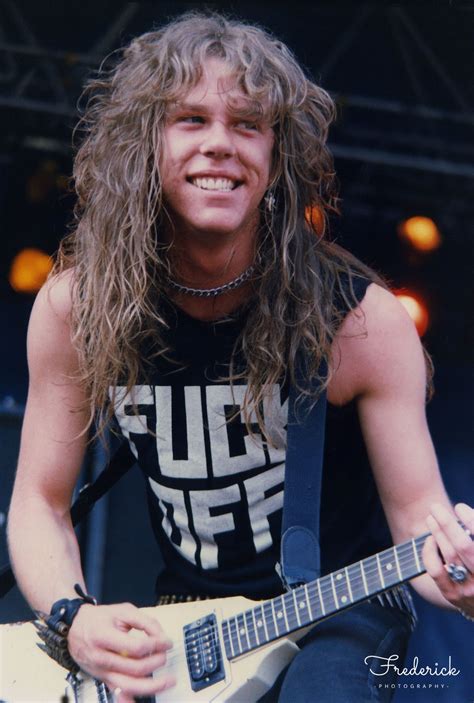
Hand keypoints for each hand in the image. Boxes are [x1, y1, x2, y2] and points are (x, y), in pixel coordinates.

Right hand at [67, 601, 174, 701]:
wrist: (75, 630)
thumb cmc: (99, 619)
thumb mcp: (122, 610)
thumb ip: (144, 621)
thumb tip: (161, 636)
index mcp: (104, 637)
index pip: (136, 647)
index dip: (156, 645)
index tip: (166, 642)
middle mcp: (101, 658)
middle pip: (135, 669)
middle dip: (156, 662)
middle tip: (164, 654)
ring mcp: (102, 672)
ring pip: (129, 686)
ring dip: (152, 686)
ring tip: (168, 681)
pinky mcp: (104, 679)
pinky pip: (118, 694)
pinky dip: (129, 700)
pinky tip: (139, 700)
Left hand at [423, 502, 473, 617]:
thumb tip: (466, 513)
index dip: (470, 520)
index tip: (459, 507)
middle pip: (463, 545)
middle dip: (447, 523)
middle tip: (435, 507)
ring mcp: (468, 588)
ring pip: (449, 555)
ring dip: (438, 533)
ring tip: (431, 518)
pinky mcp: (452, 595)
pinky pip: (435, 570)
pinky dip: (430, 552)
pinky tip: (431, 540)